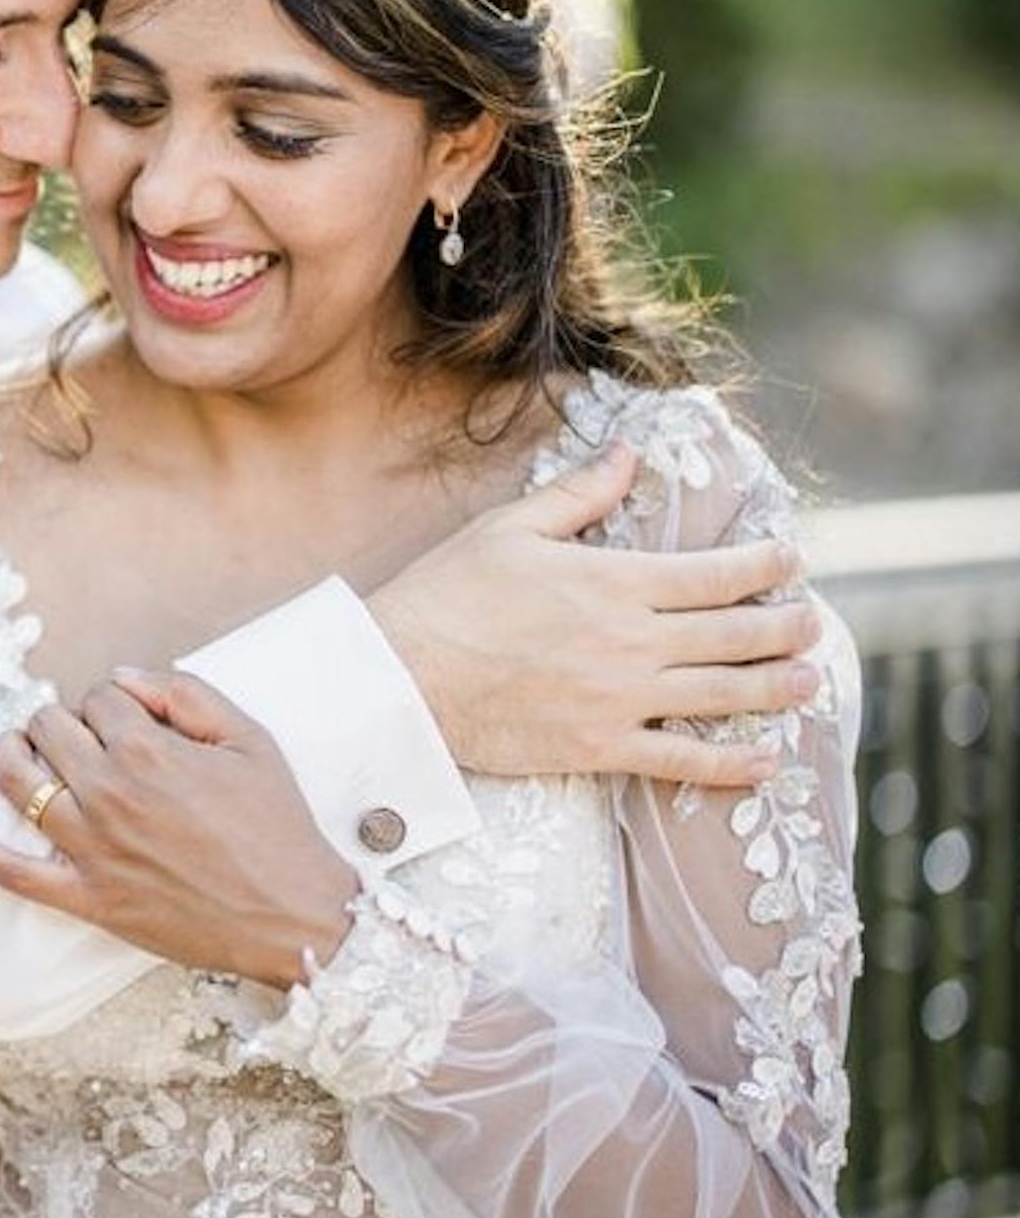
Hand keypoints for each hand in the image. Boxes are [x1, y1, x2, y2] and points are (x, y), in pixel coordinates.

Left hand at [0, 672, 359, 989]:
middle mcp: (109, 792)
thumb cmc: (277, 825)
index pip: (97, 698)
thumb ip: (185, 694)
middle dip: (61, 720)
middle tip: (81, 736)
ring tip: (18, 748)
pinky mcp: (85, 896)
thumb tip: (123, 677)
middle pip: (49, 727)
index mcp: (149, 749)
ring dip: (11, 754)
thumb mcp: (249, 738)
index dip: (112, 702)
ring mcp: (91, 847)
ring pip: (19, 780)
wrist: (292, 914)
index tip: (130, 720)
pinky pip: (10, 869)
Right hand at [369, 444, 820, 786]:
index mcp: (615, 580)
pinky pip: (683, 761)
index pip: (714, 572)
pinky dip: (732, 764)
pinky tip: (766, 762)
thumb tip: (631, 453)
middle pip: (734, 633)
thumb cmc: (448, 594)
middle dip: (785, 626)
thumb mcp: (511, 527)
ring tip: (809, 680)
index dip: (763, 564)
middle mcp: (632, 641)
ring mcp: (622, 699)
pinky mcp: (601, 747)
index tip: (790, 559)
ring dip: (776, 688)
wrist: (404, 675)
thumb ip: (582, 494)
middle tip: (812, 624)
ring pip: (723, 694)